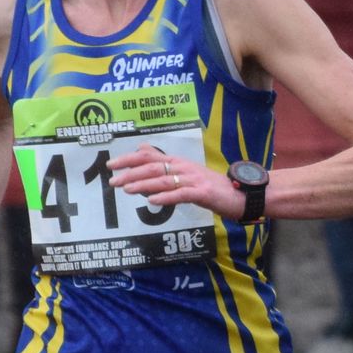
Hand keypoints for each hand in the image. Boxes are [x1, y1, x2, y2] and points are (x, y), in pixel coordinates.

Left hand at [110, 145, 241, 218]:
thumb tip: (141, 151)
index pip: (149, 157)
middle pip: (152, 167)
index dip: (129, 159)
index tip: (112, 165)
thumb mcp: (186, 172)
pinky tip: (153, 201)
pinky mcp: (202, 193)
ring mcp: (193, 180)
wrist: (240, 194)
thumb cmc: (211, 186)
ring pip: (164, 180)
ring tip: (127, 189)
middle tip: (113, 180)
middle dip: (130, 173)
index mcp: (178, 162)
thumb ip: (165, 164)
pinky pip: (181, 194)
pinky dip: (166, 197)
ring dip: (143, 184)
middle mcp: (184, 167)